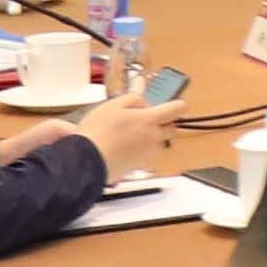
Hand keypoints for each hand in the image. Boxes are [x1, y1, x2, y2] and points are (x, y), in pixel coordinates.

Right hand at [86, 91, 203, 176]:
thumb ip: (134, 100)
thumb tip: (144, 103)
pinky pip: (149, 154)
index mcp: (149, 120)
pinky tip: (125, 146)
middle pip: (171, 128)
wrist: (86, 160)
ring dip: (153, 137)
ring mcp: (148, 154)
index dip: (179, 105)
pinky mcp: (140, 166)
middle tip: (146, 119)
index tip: (177, 104)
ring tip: (132, 134)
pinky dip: (143, 149)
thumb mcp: (113, 105)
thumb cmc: (97, 132)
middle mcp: (154, 138)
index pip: (176, 109)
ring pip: (160, 143)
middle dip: (163, 122)